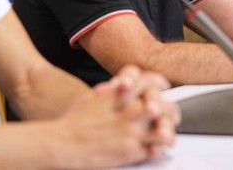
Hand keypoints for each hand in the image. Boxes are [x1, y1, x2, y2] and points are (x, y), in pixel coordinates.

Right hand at [55, 65, 178, 168]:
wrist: (62, 143)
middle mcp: (131, 109)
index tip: (163, 86)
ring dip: (167, 134)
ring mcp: (133, 131)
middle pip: (165, 105)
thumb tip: (125, 88)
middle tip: (168, 115)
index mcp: (122, 93)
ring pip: (165, 132)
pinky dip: (156, 152)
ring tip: (166, 136)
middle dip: (170, 110)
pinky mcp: (131, 152)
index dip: (160, 82)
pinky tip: (154, 151)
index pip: (151, 80)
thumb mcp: (95, 96)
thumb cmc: (74, 120)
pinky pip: (154, 152)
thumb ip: (114, 91)